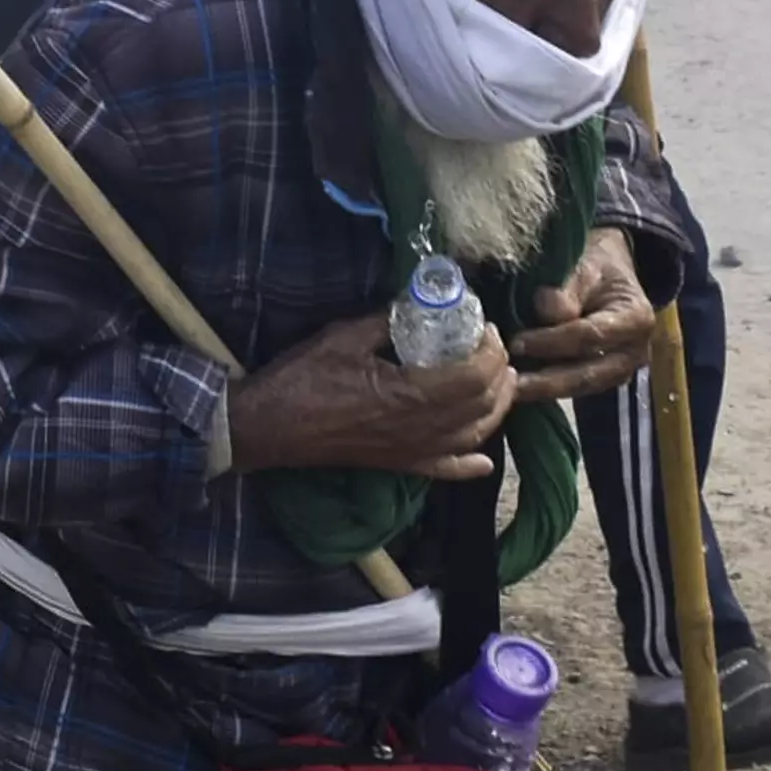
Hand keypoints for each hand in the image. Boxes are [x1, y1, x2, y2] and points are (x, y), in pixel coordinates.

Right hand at [228, 311, 515, 481]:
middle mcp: (418, 428)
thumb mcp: (345, 336)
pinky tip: (484, 460)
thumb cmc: (303, 378)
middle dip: (499, 375)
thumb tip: (420, 300)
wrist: (269, 427)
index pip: (473, 377)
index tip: (488, 328)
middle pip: (482, 406)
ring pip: (473, 437)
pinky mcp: (398, 464)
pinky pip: (444, 470)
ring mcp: (410, 451)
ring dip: (495, 411)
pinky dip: (469, 465)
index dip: (491, 352)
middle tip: (494, 348)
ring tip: (500, 384)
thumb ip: (388, 319)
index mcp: (408, 393)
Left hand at [505, 231, 658, 407]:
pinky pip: (578, 390)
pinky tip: (521, 388)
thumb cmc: (596, 265)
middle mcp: (636, 352)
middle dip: (546, 380)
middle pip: (588, 373)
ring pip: (582, 388)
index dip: (552, 341)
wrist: (609, 273)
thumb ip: (568, 287)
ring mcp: (623, 370)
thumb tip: (548, 311)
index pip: (590, 335)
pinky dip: (549, 390)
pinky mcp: (607, 379)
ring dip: (545, 391)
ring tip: (510, 390)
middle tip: (509, 382)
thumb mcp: (584, 264)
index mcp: (637, 318)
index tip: (517, 342)